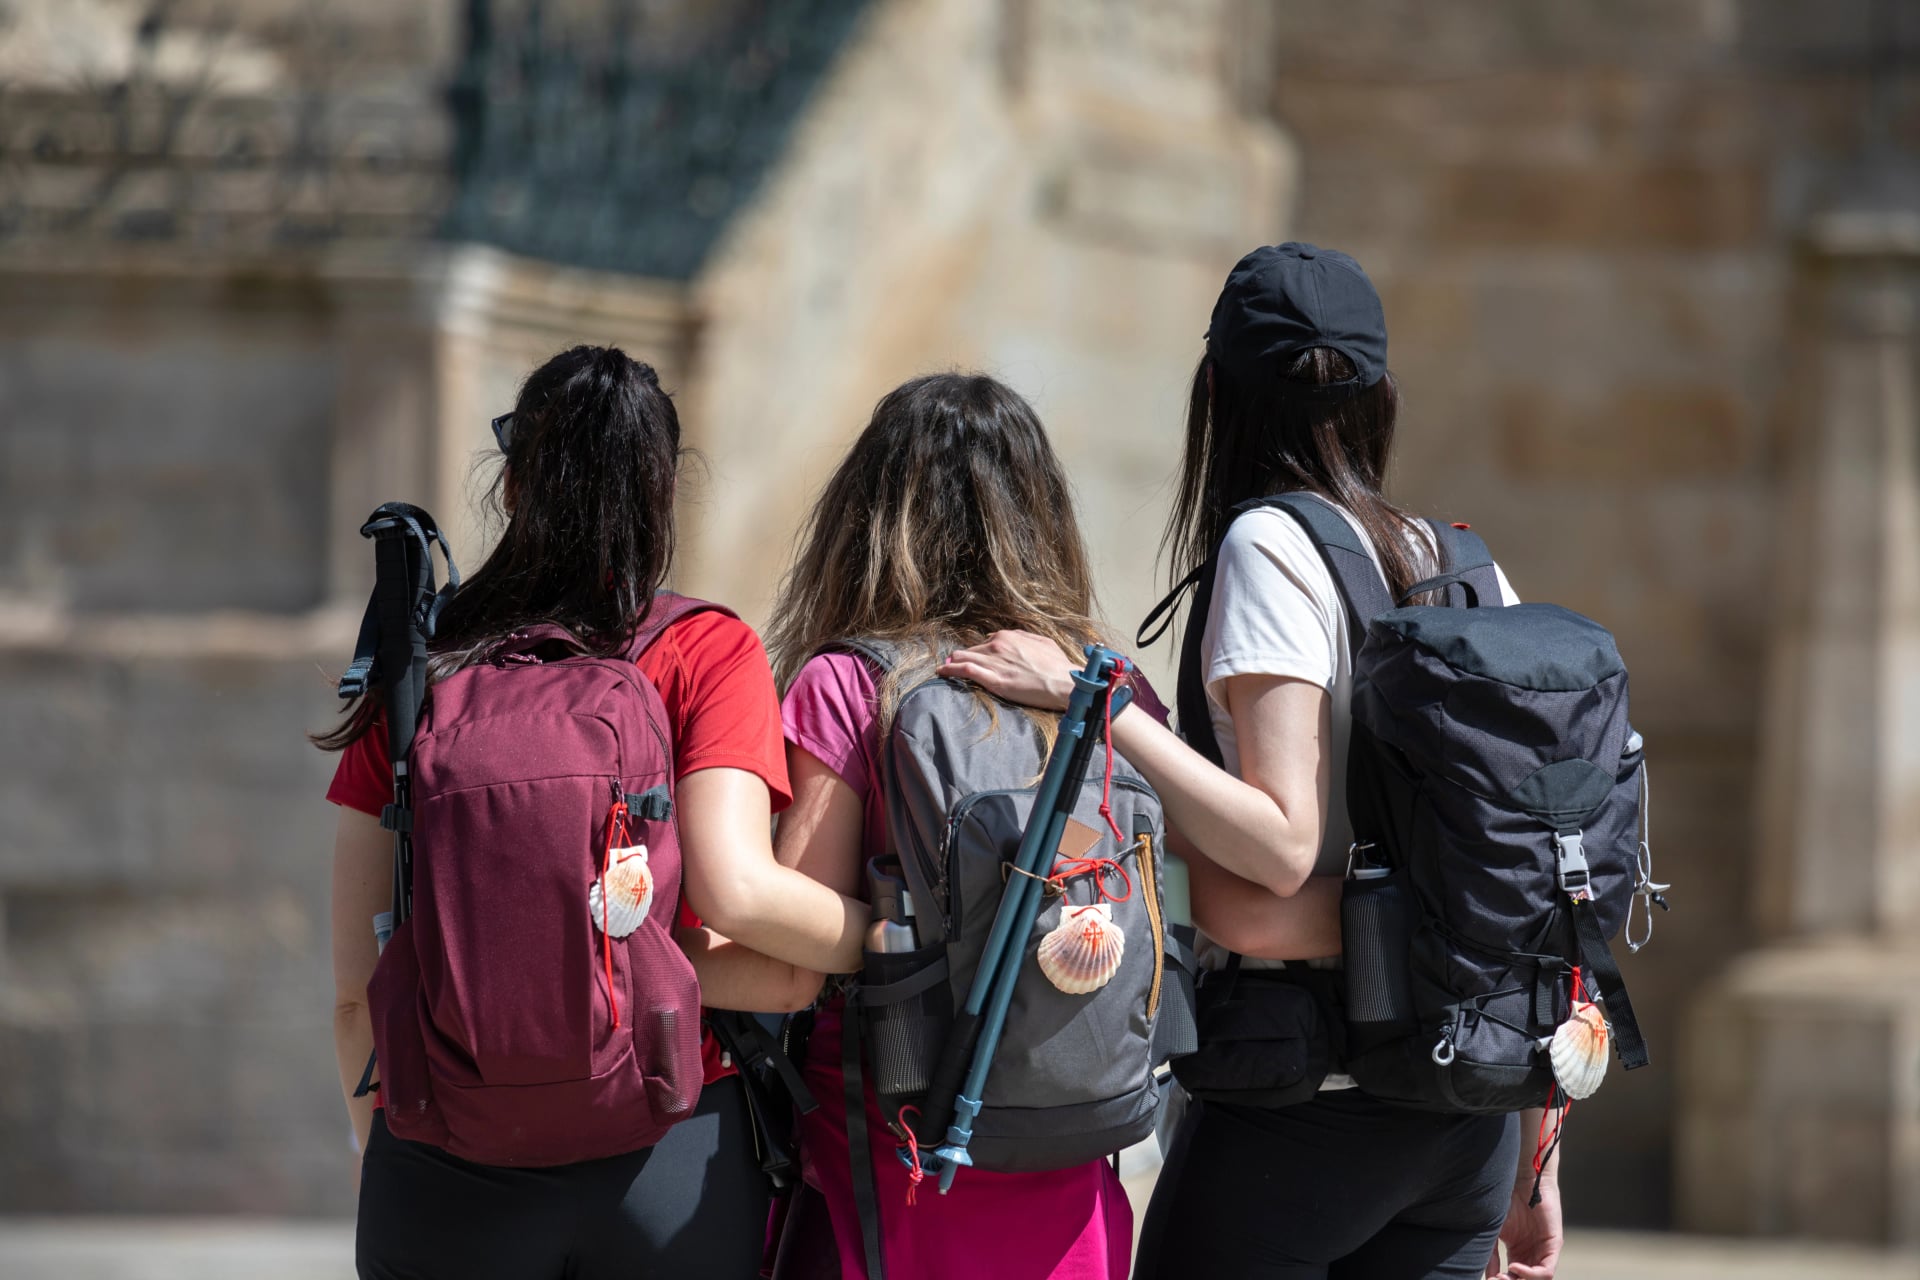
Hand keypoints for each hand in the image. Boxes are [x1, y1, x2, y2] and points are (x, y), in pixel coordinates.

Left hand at [937, 631, 1079, 710]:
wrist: (1063, 682)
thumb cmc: (1056, 665)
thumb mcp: (1042, 642)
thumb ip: (1024, 637)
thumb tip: (1011, 636)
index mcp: (1008, 636)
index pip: (985, 642)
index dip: (978, 651)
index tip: (974, 656)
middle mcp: (997, 645)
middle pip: (972, 650)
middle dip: (963, 656)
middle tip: (953, 662)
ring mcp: (994, 662)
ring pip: (964, 658)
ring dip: (953, 662)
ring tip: (944, 668)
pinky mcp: (993, 679)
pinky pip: (965, 671)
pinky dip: (951, 670)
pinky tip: (942, 672)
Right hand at [1486, 1176, 1561, 1278]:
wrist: (1522, 1179)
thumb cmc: (1507, 1200)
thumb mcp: (1495, 1231)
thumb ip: (1491, 1253)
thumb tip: (1488, 1275)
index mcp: (1519, 1252)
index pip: (1513, 1277)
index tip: (1489, 1278)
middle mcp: (1532, 1254)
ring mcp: (1544, 1251)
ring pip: (1537, 1279)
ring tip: (1504, 1277)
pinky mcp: (1554, 1245)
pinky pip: (1546, 1271)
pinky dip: (1531, 1274)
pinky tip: (1514, 1267)